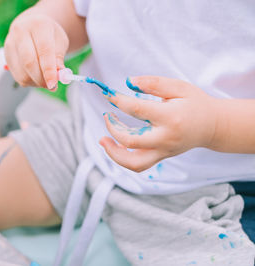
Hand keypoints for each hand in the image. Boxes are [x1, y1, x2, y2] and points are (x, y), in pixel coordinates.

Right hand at [4, 11, 68, 90]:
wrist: (32, 26)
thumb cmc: (49, 35)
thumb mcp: (60, 42)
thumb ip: (59, 58)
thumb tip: (59, 75)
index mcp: (38, 25)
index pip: (44, 50)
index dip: (49, 70)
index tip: (54, 84)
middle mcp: (20, 32)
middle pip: (29, 62)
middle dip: (41, 79)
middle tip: (52, 86)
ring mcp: (10, 44)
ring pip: (22, 73)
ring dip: (36, 82)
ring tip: (45, 79)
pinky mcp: (6, 56)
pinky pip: (17, 76)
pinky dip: (29, 81)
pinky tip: (36, 76)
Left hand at [100, 76, 220, 171]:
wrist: (213, 126)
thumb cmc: (195, 103)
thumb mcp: (178, 87)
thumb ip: (153, 83)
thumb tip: (129, 81)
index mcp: (170, 117)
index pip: (136, 110)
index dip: (118, 101)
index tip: (108, 94)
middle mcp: (165, 138)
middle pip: (130, 141)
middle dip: (113, 128)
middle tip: (106, 115)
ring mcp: (163, 151)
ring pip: (133, 162)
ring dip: (113, 153)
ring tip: (103, 140)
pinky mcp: (161, 157)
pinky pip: (138, 165)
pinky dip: (122, 159)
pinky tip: (115, 146)